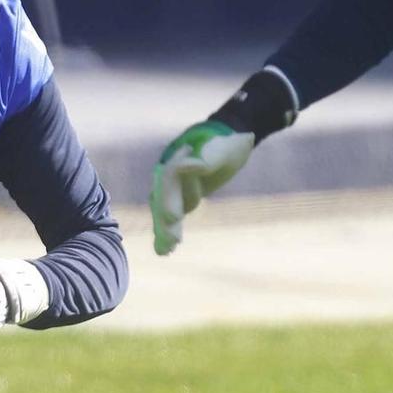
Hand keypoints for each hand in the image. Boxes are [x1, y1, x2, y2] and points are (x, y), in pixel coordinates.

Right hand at [149, 122, 254, 255]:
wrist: (227, 141)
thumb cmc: (228, 143)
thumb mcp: (227, 146)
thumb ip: (213, 155)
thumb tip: (201, 164)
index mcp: (181, 156)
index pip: (172, 174)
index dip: (170, 193)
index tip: (175, 215)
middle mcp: (172, 171)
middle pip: (164, 196)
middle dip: (167, 217)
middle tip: (173, 238)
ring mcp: (175, 187)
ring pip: (164, 210)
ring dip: (165, 229)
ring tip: (166, 250)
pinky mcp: (181, 199)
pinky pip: (171, 218)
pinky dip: (167, 233)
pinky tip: (164, 252)